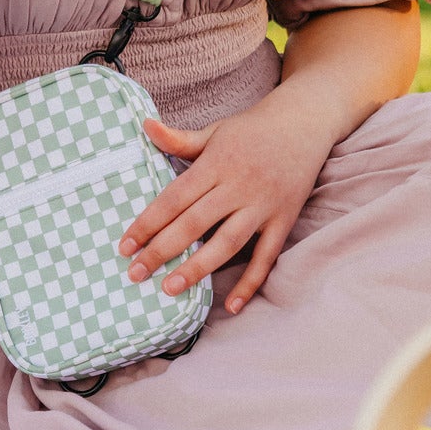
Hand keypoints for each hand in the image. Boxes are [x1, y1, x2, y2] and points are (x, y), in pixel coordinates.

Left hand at [119, 91, 333, 314]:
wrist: (304, 123)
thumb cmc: (252, 130)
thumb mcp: (214, 131)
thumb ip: (179, 140)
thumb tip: (144, 126)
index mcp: (216, 164)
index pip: (175, 198)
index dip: (148, 223)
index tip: (125, 246)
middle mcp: (239, 186)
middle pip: (195, 224)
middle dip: (162, 250)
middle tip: (135, 274)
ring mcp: (263, 206)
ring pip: (227, 243)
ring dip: (197, 268)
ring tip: (170, 289)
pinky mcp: (283, 220)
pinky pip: (266, 257)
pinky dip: (250, 283)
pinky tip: (231, 306)